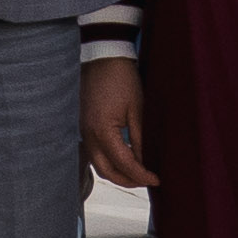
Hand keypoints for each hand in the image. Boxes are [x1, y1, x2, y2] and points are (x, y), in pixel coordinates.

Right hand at [79, 51, 150, 187]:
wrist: (102, 56)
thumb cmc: (120, 78)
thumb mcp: (137, 109)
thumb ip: (140, 139)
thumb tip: (145, 162)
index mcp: (101, 130)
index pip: (123, 163)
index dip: (141, 175)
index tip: (156, 179)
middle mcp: (87, 134)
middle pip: (106, 170)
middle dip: (127, 180)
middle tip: (147, 180)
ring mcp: (82, 130)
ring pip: (97, 163)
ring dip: (117, 172)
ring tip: (137, 172)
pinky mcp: (82, 125)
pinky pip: (93, 151)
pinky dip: (108, 160)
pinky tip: (122, 157)